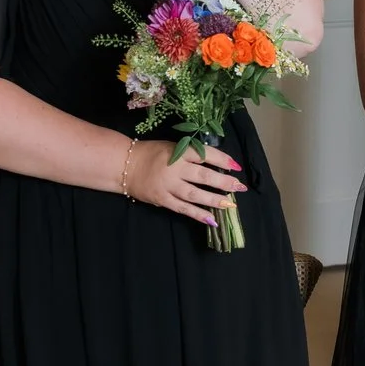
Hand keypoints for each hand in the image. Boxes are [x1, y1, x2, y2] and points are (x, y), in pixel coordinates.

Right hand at [125, 138, 245, 227]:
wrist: (125, 165)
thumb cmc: (152, 153)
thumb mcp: (172, 146)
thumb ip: (191, 154)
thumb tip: (217, 164)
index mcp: (178, 152)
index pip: (205, 155)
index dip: (222, 160)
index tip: (236, 166)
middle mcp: (175, 169)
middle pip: (203, 176)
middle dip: (224, 182)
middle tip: (239, 187)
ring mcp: (168, 186)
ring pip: (195, 194)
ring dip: (214, 200)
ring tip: (230, 204)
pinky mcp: (163, 200)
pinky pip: (183, 209)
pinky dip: (198, 215)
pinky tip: (212, 220)